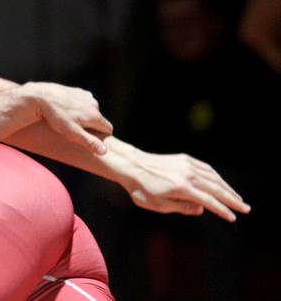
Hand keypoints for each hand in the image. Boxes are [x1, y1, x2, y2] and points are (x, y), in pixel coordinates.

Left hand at [18, 82, 112, 154]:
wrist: (41, 97)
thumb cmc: (56, 117)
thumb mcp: (72, 133)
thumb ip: (89, 142)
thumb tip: (105, 151)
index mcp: (95, 115)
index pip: (108, 129)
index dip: (100, 136)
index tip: (90, 139)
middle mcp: (94, 104)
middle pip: (99, 119)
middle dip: (91, 126)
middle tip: (74, 130)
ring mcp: (85, 96)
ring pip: (90, 110)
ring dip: (83, 115)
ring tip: (68, 119)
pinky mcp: (77, 90)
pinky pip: (82, 101)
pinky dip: (77, 106)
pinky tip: (65, 109)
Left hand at [125, 150, 250, 221]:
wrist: (130, 164)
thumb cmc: (141, 188)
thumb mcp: (158, 205)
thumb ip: (182, 207)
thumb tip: (202, 209)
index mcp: (182, 188)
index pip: (209, 202)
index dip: (223, 211)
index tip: (233, 218)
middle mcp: (188, 174)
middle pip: (216, 189)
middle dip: (233, 200)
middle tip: (246, 209)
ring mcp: (187, 164)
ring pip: (214, 177)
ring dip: (227, 188)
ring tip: (237, 198)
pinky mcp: (184, 158)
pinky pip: (206, 168)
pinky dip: (216, 176)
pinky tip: (221, 183)